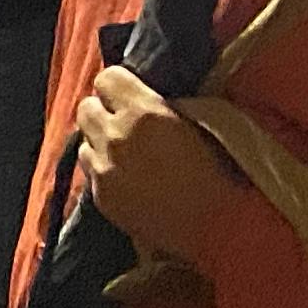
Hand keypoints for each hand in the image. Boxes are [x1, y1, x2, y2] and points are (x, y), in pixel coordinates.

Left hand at [74, 62, 240, 257]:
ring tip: (126, 156)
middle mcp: (116, 137)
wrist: (223, 229)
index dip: (118, 87)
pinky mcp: (101, 198)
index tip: (129, 96)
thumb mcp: (197, 124)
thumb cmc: (223, 174)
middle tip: (125, 125)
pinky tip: (128, 182)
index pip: (106, 78)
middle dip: (103, 112)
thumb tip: (140, 94)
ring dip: (101, 144)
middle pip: (86, 108)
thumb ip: (159, 106)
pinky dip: (103, 173)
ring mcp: (104, 169)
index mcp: (145, 113)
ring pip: (84, 141)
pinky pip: (90, 174)